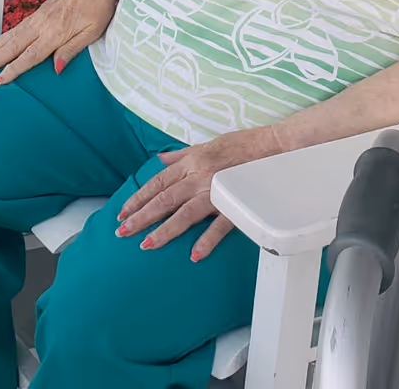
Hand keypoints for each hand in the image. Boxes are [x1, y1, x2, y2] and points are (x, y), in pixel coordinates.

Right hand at [0, 0, 119, 85]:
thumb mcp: (92, 32)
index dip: (11, 70)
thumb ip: (72, 50)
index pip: (28, 57)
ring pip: (10, 36)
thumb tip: (56, 68)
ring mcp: (38, 18)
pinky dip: (3, 36)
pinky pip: (16, 27)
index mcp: (54, 33)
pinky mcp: (39, 12)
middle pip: (12, 47)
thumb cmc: (97, 4)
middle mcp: (42, 25)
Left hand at [115, 127, 280, 259]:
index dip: (138, 197)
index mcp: (192, 162)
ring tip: (146, 244)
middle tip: (122, 231)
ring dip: (164, 230)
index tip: (122, 211)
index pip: (158, 182)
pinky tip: (194, 254)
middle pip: (164, 199)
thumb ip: (181, 155)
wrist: (276, 147)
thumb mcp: (207, 144)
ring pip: (184, 213)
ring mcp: (217, 190)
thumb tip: (159, 160)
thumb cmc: (242, 145)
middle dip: (141, 216)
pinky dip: (207, 240)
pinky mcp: (236, 203)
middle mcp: (200, 175)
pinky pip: (219, 225)